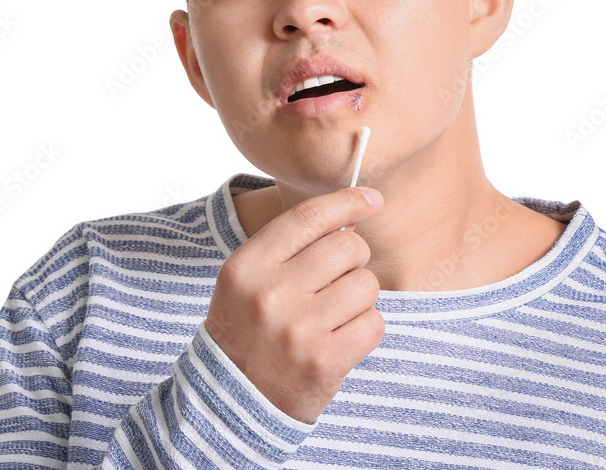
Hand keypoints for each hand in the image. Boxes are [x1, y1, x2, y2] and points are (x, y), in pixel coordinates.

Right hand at [205, 186, 384, 423]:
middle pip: (348, 246)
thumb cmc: (247, 332)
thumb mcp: (247, 281)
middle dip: (354, 260)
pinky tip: (339, 340)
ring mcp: (298, 330)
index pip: (309, 216)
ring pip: (366, 285)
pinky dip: (365, 329)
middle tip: (336, 281)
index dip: (348, 201)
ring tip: (333, 316)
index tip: (371, 200)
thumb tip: (352, 213)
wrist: (231, 405)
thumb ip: (291, 246)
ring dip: (359, 298)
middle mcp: (270, 294)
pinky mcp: (324, 361)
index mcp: (246, 267)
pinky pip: (374, 323)